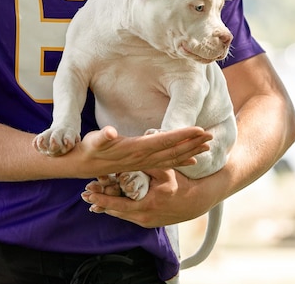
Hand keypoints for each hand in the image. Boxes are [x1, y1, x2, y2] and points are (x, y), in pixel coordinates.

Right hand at [70, 126, 211, 177]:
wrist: (81, 165)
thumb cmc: (87, 149)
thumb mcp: (92, 141)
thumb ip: (101, 137)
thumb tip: (109, 132)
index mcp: (136, 149)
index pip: (165, 140)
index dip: (183, 135)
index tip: (200, 129)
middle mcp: (144, 158)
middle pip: (174, 150)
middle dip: (193, 142)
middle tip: (212, 135)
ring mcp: (145, 163)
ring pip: (173, 157)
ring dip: (191, 151)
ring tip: (208, 145)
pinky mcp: (144, 164)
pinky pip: (167, 164)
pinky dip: (181, 161)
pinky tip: (194, 160)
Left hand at [81, 168, 222, 227]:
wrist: (195, 202)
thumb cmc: (180, 184)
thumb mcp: (165, 172)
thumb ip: (147, 165)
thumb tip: (130, 156)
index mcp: (148, 204)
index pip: (118, 204)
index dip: (102, 198)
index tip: (89, 192)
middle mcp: (144, 216)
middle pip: (115, 212)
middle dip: (100, 203)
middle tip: (86, 195)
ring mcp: (146, 222)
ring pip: (121, 215)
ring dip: (107, 207)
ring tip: (93, 201)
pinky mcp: (148, 223)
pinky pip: (128, 217)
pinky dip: (118, 210)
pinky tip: (109, 205)